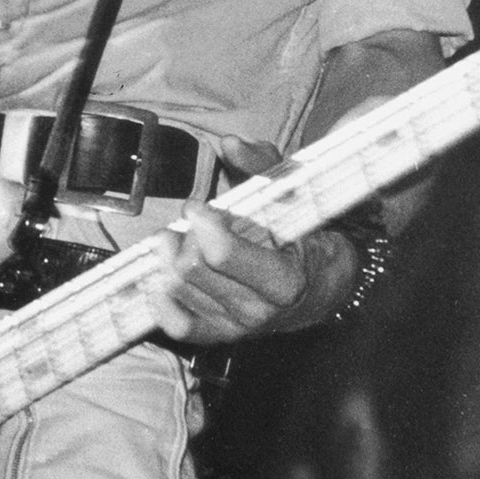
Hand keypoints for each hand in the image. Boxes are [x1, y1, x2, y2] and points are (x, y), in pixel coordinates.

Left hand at [147, 136, 355, 342]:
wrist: (319, 287)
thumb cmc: (301, 234)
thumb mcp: (290, 194)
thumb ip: (262, 165)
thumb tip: (231, 143)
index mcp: (284, 279)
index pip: (223, 255)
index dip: (203, 224)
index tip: (198, 206)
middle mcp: (258, 309)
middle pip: (192, 269)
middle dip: (184, 237)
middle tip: (191, 222)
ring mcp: (236, 326)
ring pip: (179, 289)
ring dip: (169, 259)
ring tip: (181, 239)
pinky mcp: (218, 334)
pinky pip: (177, 324)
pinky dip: (161, 298)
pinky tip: (161, 273)